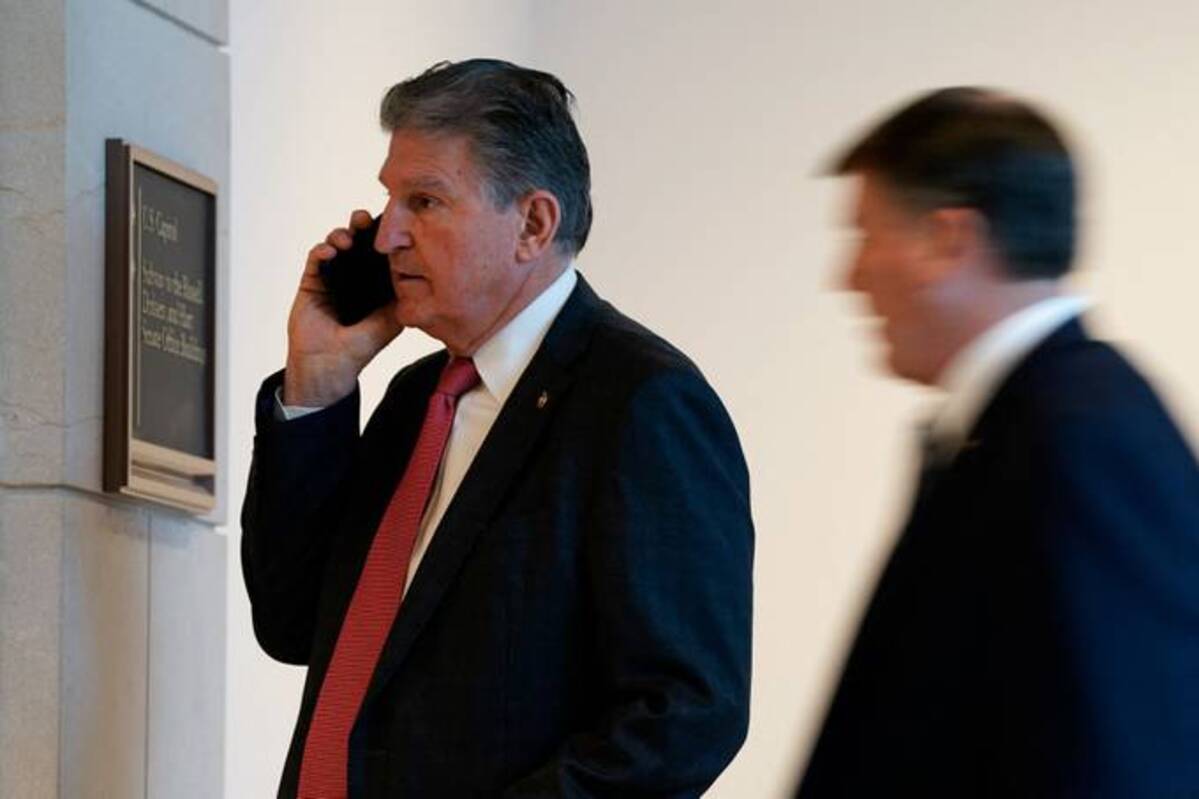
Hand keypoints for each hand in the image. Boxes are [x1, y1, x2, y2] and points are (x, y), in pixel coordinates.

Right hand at [283, 209, 401, 405]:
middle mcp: (354, 276)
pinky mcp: (312, 282)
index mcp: (374, 282)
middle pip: (358, 241)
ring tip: (346, 240)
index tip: (391, 221)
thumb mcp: (392, 321)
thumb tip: (422, 272)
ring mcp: (333, 276)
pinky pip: (316, 259)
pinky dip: (321, 250)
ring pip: (336, 244)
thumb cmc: (362, 347)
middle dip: (360, 226)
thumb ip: (403, 297)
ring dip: (340, 235)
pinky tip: (329, 252)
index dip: (384, 236)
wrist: (330, 365)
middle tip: (364, 219)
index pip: (380, 251)